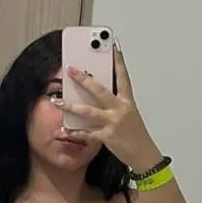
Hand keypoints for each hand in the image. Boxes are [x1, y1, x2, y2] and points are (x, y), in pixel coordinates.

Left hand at [53, 45, 160, 169]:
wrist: (144, 155)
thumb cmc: (136, 134)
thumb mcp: (129, 114)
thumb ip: (115, 103)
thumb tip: (98, 93)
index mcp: (127, 102)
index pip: (123, 77)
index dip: (118, 62)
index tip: (113, 48)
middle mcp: (120, 109)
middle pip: (99, 90)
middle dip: (84, 79)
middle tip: (71, 69)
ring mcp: (113, 123)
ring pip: (88, 111)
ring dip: (70, 106)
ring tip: (57, 101)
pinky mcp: (107, 137)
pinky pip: (86, 133)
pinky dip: (74, 131)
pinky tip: (64, 128)